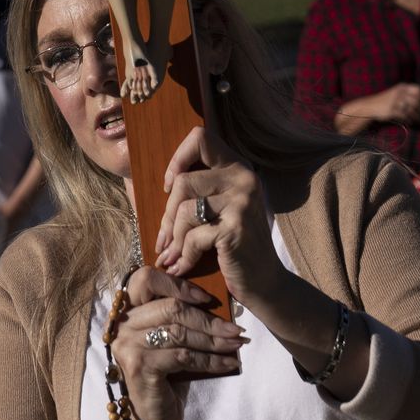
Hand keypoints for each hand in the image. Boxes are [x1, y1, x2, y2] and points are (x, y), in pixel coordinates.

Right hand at [108, 268, 244, 419]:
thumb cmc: (166, 378)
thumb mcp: (170, 343)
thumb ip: (179, 321)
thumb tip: (219, 306)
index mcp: (126, 312)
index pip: (145, 279)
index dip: (178, 284)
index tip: (207, 298)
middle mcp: (121, 325)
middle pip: (170, 307)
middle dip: (208, 319)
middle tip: (236, 329)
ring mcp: (127, 345)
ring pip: (179, 332)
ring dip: (213, 340)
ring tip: (237, 344)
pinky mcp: (139, 366)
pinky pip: (182, 355)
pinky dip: (210, 360)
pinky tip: (228, 363)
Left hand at [152, 127, 283, 308]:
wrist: (265, 282)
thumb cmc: (234, 243)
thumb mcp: (221, 208)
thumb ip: (199, 188)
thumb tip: (155, 180)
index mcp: (237, 167)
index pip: (200, 137)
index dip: (178, 158)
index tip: (170, 186)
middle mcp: (243, 178)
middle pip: (183, 181)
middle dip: (167, 215)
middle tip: (163, 239)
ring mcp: (242, 202)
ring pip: (184, 210)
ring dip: (173, 239)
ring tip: (170, 255)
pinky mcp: (236, 228)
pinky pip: (193, 237)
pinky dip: (184, 256)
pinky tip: (181, 266)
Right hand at [382, 83, 419, 124]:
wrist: (371, 106)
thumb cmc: (387, 100)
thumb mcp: (397, 92)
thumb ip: (409, 94)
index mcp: (402, 87)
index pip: (419, 90)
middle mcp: (399, 92)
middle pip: (417, 100)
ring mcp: (395, 101)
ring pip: (412, 109)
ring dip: (418, 116)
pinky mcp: (391, 110)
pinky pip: (404, 115)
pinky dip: (409, 119)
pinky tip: (411, 122)